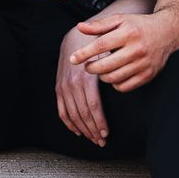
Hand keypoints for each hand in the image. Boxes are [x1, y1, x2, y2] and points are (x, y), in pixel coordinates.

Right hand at [56, 27, 108, 146]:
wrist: (76, 37)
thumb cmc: (96, 46)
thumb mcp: (106, 53)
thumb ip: (111, 69)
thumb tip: (120, 82)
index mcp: (86, 77)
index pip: (93, 106)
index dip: (99, 122)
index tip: (106, 133)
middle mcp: (73, 83)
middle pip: (83, 113)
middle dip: (93, 130)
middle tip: (102, 141)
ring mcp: (64, 87)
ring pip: (73, 115)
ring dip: (83, 130)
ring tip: (93, 139)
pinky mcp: (58, 88)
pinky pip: (62, 111)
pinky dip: (69, 123)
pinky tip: (78, 131)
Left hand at [70, 12, 176, 91]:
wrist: (167, 32)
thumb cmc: (138, 25)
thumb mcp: (120, 19)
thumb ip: (99, 25)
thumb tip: (79, 27)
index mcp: (128, 32)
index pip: (101, 45)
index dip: (84, 53)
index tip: (73, 59)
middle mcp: (137, 48)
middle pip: (105, 65)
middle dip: (91, 68)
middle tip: (87, 66)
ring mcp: (144, 63)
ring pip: (113, 78)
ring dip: (102, 76)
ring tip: (101, 69)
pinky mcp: (148, 75)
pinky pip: (124, 87)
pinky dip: (115, 83)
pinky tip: (114, 74)